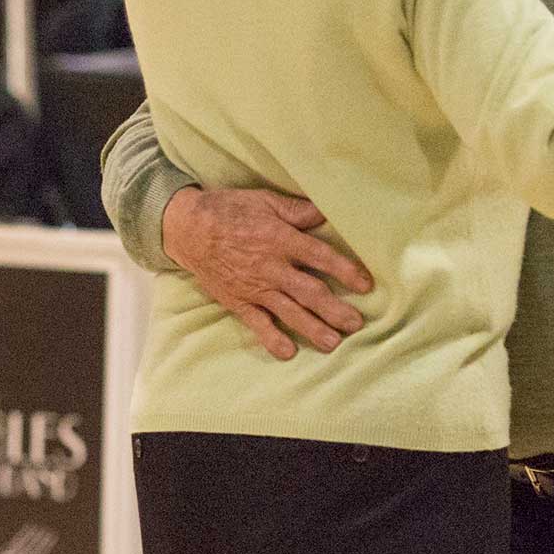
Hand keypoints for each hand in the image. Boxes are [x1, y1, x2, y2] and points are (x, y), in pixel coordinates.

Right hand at [163, 186, 374, 361]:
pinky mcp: (238, 301)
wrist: (187, 228)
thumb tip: (327, 213)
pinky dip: (272, 339)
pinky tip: (289, 352)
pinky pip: (258, 324)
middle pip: (309, 291)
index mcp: (280, 239)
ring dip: (312, 328)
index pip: (320, 257)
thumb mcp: (265, 200)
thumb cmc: (230, 210)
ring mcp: (254, 288)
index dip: (345, 270)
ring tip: (333, 343)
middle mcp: (271, 267)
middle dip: (335, 309)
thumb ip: (297, 210)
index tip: (366, 284)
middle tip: (356, 324)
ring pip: (289, 311)